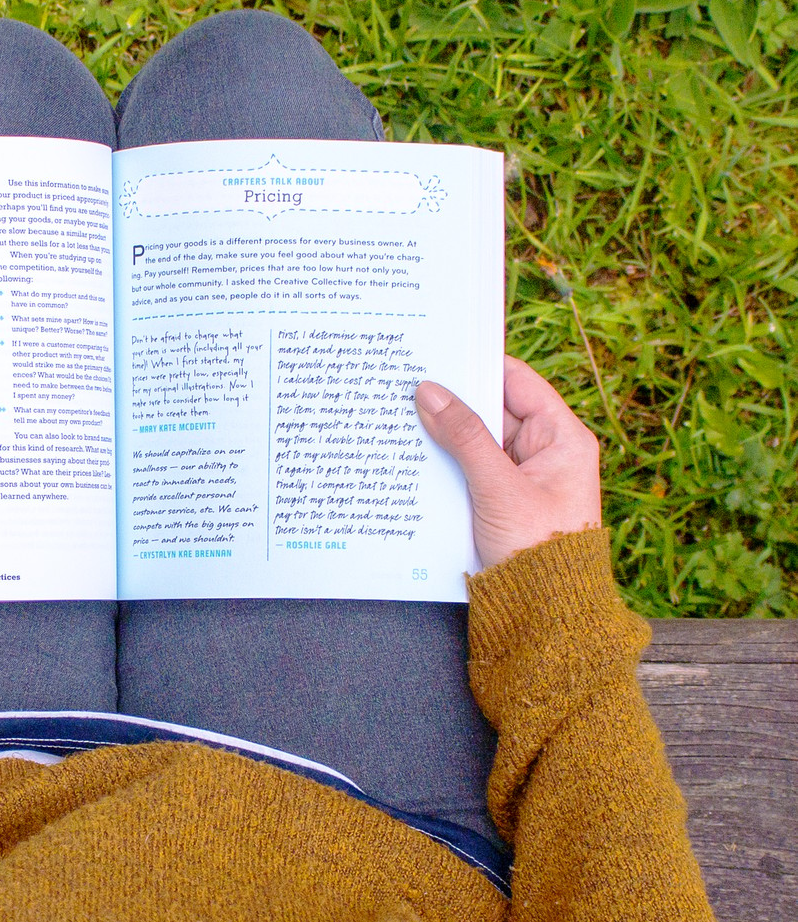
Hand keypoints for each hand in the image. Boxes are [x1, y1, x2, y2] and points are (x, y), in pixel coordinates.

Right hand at [414, 355, 600, 569]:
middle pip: (491, 408)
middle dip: (452, 398)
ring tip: (399, 411)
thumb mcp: (499, 488)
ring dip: (444, 431)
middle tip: (407, 377)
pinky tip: (411, 452)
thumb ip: (464, 436)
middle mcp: (543, 452)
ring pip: (475, 439)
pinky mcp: (499, 499)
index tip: (440, 345)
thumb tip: (428, 390)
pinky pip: (468, 466)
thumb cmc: (539, 551)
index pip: (517, 380)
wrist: (546, 616)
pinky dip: (444, 459)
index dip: (480, 361)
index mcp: (562, 438)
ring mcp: (520, 476)